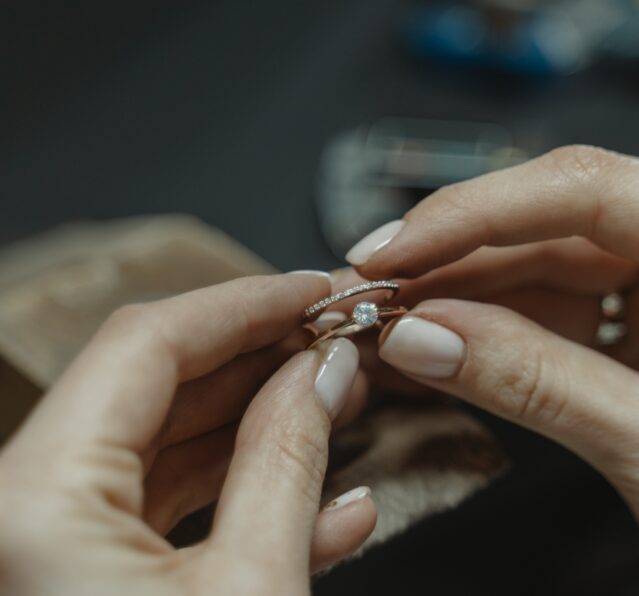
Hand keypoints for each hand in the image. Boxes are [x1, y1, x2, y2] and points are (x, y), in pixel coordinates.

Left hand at [0, 273, 375, 594]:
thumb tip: (322, 374)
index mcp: (39, 505)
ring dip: (260, 425)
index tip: (310, 291)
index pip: (147, 342)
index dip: (244, 304)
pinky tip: (327, 507)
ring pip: (167, 445)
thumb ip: (286, 464)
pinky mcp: (91, 577)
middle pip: (156, 386)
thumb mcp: (252, 591)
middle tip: (331, 343)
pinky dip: (243, 501)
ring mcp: (55, 544)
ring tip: (335, 402)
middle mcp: (27, 513)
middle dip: (260, 360)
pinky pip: (167, 511)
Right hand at [344, 145, 638, 516]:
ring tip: (384, 324)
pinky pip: (540, 308)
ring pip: (529, 268)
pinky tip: (428, 344)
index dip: (470, 214)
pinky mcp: (624, 325)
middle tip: (367, 294)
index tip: (389, 253)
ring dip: (448, 298)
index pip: (583, 190)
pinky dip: (478, 329)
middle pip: (541, 227)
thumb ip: (539, 384)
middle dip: (441, 263)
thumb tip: (427, 338)